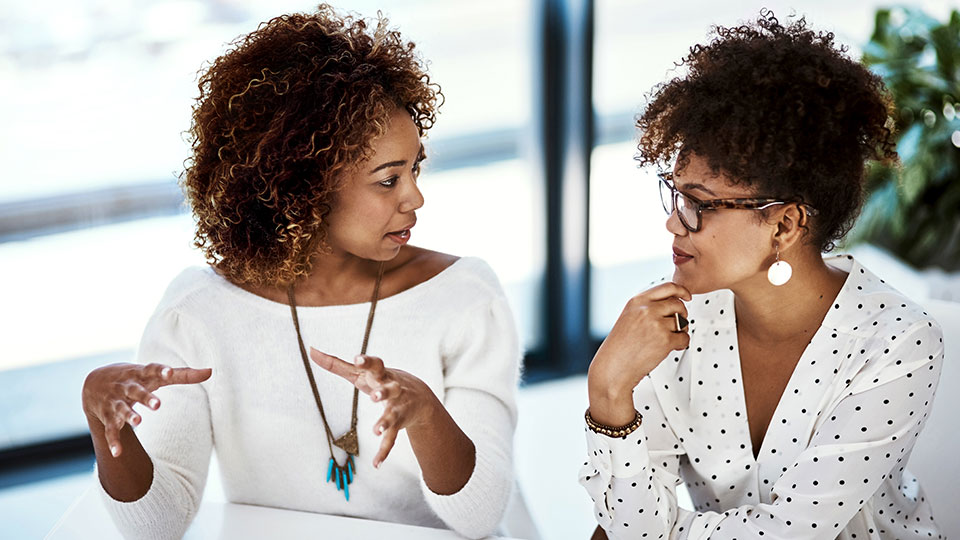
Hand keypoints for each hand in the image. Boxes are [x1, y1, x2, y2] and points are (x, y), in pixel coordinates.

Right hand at [82, 363, 211, 457]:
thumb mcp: (156, 374)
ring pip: (121, 409)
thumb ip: (184, 374)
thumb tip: (211, 371)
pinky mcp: (108, 417)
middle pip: (136, 391)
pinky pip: (110, 430)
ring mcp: (116, 402)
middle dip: (145, 397)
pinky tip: (117, 453)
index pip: (152, 369)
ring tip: (138, 422)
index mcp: (141, 374)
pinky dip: (113, 441)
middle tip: (158, 405)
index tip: (169, 373)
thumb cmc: (136, 377)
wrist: (95, 382)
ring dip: (129, 416)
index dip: (161, 371)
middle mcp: (127, 387)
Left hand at [309, 348, 438, 467]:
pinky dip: (384, 451)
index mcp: (381, 374)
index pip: (376, 365)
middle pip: (390, 389)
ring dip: (385, 422)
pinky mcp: (399, 424)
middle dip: (383, 392)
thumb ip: (336, 364)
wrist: (420, 397)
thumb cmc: (382, 381)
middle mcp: (393, 389)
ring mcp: (397, 407)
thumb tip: (312, 351)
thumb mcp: (361, 373)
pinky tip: (376, 464)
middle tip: (375, 396)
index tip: (357, 359)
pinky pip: (392, 439)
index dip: (367, 362)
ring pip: (392, 415)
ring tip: (376, 431)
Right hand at [588, 282, 690, 423]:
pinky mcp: (665, 340)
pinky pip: (684, 338)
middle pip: (678, 304)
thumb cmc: (619, 348)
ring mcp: (656, 324)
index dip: (681, 291)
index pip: (668, 287)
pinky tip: (670, 348)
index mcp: (637, 301)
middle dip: (682, 314)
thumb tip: (671, 303)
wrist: (612, 368)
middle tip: (679, 323)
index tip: (687, 297)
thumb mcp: (628, 318)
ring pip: (682, 322)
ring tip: (669, 339)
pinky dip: (681, 344)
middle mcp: (647, 310)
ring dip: (681, 331)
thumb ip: (646, 308)